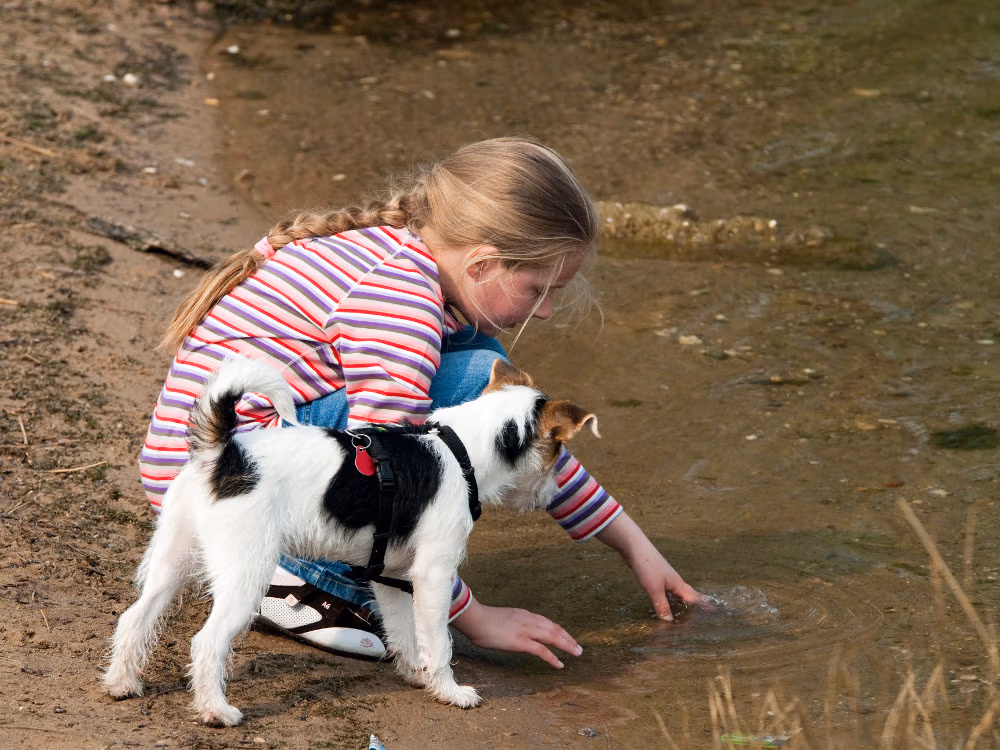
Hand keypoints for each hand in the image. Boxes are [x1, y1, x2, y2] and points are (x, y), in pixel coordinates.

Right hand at [450, 595, 582, 668]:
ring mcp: (526, 630)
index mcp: (523, 614)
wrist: (474, 618)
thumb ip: (510, 624)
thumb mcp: (500, 619)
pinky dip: (552, 657)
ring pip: (552, 636)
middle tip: (578, 647)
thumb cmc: (481, 620)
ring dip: (567, 645)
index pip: (546, 622)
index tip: (565, 636)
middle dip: (567, 637)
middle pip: (554, 628)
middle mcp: (528, 620)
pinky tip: (560, 664)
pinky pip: (542, 651)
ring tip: (576, 653)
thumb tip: (510, 631)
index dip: (557, 630)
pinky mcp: (521, 642)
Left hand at [596, 512, 703, 620]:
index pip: (695, 598)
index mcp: (678, 584)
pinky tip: (665, 601)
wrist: (634, 547)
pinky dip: (669, 598)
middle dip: (695, 604)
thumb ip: (662, 605)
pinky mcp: (655, 577)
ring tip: (686, 611)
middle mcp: (674, 581)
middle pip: (688, 594)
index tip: (715, 611)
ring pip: (677, 593)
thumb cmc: (648, 566)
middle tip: (704, 613)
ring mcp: (665, 578)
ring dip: (682, 602)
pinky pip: (666, 591)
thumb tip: (670, 622)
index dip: (704, 605)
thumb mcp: (655, 589)